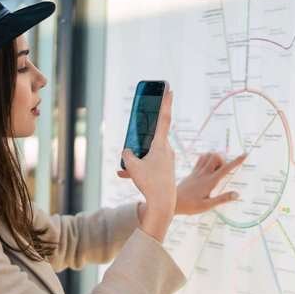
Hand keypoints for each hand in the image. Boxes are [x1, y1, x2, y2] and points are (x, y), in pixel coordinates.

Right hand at [117, 90, 175, 240]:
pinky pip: (149, 165)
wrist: (163, 204)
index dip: (166, 103)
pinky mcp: (165, 170)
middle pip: (153, 137)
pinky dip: (139, 169)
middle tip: (142, 127)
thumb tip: (127, 152)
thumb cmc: (149, 183)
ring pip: (149, 154)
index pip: (164, 119)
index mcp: (161, 145)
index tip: (169, 89)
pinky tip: (124, 176)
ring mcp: (167, 161)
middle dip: (143, 136)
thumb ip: (128, 156)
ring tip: (126, 171)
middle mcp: (167, 150)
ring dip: (138, 160)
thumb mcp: (132, 167)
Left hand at [175, 151, 246, 214]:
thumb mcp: (208, 206)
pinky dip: (207, 159)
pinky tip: (208, 168)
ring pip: (208, 155)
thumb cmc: (190, 206)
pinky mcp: (192, 172)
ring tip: (216, 170)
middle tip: (223, 171)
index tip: (245, 154)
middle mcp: (204, 173)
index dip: (236, 161)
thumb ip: (223, 199)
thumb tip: (237, 194)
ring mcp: (197, 171)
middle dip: (223, 160)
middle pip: (216, 156)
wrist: (172, 202)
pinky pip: (201, 159)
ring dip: (215, 158)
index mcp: (210, 182)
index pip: (226, 168)